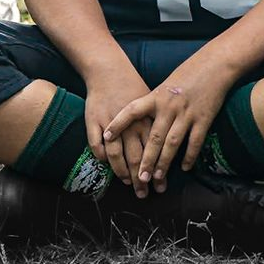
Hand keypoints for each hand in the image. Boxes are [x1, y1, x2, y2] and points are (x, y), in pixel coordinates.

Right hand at [83, 68, 153, 186]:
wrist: (109, 71)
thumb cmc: (133, 88)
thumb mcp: (151, 105)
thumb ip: (157, 126)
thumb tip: (169, 148)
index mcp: (146, 121)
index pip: (154, 152)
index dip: (157, 170)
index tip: (160, 186)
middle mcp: (130, 124)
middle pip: (136, 157)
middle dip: (141, 179)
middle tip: (143, 193)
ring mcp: (111, 124)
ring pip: (116, 155)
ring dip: (122, 172)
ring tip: (126, 183)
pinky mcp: (94, 121)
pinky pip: (97, 146)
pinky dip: (101, 157)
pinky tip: (106, 164)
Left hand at [106, 59, 236, 196]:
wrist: (214, 65)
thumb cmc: (187, 74)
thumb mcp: (165, 85)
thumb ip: (154, 103)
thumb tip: (140, 122)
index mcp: (156, 96)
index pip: (132, 111)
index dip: (118, 123)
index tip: (107, 137)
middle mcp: (169, 106)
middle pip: (154, 137)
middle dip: (146, 160)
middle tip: (139, 178)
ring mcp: (187, 113)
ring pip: (172, 143)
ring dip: (164, 162)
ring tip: (158, 178)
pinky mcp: (204, 118)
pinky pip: (195, 141)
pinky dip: (189, 156)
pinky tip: (184, 168)